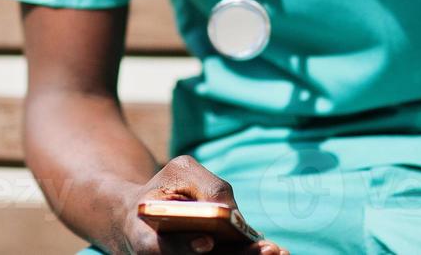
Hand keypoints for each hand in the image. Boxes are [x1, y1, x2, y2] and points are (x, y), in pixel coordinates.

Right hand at [109, 155, 289, 254]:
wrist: (143, 214)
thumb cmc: (164, 189)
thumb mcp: (178, 173)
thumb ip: (205, 187)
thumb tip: (234, 213)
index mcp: (143, 236)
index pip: (161, 247)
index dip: (184, 246)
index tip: (207, 242)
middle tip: (265, 250)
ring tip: (277, 252)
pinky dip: (247, 252)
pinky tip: (276, 252)